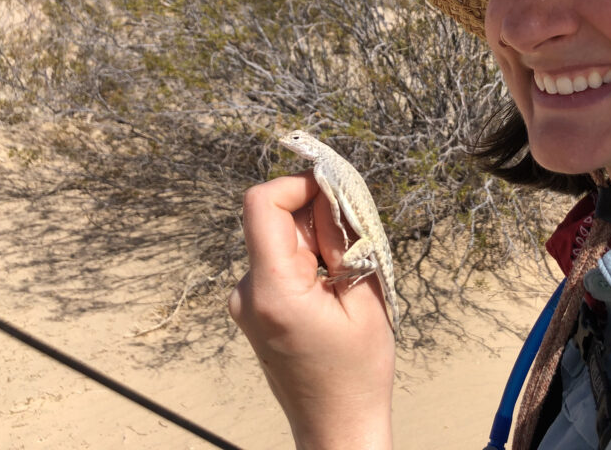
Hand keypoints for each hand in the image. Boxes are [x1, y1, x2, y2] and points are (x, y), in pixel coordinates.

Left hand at [229, 171, 394, 449]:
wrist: (336, 426)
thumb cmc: (357, 371)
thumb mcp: (364, 296)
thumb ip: (344, 240)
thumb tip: (333, 192)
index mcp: (272, 290)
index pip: (262, 205)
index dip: (297, 185)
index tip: (335, 189)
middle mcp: (247, 293)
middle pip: (274, 220)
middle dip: (316, 214)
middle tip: (357, 236)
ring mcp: (246, 303)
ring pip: (279, 239)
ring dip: (315, 238)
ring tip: (348, 271)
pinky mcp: (254, 309)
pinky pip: (279, 261)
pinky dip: (307, 258)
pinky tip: (334, 284)